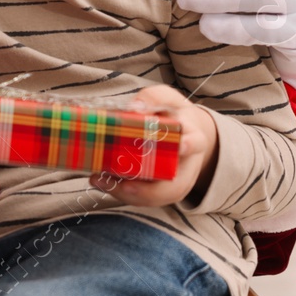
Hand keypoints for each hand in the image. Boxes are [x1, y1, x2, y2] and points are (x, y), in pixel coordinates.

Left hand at [93, 85, 217, 207]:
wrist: (181, 130)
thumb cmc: (170, 112)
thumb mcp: (165, 98)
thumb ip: (153, 99)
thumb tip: (134, 107)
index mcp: (192, 137)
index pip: (195, 143)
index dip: (189, 145)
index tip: (181, 145)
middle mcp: (187, 165)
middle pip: (176, 186)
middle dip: (149, 190)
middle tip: (125, 185)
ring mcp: (175, 181)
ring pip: (157, 197)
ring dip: (128, 194)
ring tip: (100, 181)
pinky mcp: (160, 190)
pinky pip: (144, 198)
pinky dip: (121, 193)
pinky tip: (101, 181)